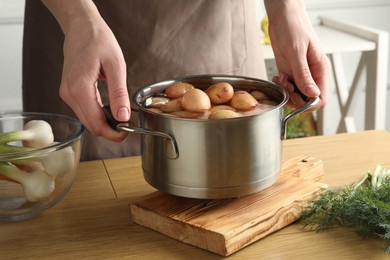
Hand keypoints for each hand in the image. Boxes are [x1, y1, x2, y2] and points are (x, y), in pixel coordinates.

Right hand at [42, 0, 129, 140]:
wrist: (81, 27)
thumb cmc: (98, 41)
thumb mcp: (115, 65)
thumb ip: (119, 93)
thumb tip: (123, 116)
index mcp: (79, 87)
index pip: (95, 124)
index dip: (113, 133)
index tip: (129, 131)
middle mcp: (69, 94)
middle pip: (90, 126)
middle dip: (110, 130)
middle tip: (129, 124)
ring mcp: (67, 94)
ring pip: (87, 120)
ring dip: (105, 123)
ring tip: (122, 115)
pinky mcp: (69, 92)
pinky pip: (84, 111)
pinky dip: (98, 114)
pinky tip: (111, 109)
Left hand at [264, 0, 329, 108]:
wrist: (282, 16)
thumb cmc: (293, 27)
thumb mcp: (297, 52)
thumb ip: (304, 75)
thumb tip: (312, 94)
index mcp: (320, 70)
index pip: (321, 98)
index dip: (309, 104)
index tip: (296, 98)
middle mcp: (311, 74)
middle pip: (307, 100)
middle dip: (294, 98)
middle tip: (286, 86)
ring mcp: (299, 73)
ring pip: (295, 95)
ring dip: (286, 92)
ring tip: (281, 79)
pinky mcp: (288, 71)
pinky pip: (286, 87)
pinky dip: (280, 86)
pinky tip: (278, 76)